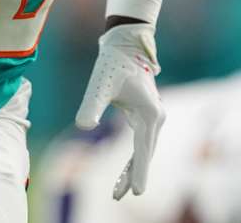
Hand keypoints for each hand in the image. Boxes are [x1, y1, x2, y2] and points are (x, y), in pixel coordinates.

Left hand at [75, 23, 164, 199]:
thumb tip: (83, 126)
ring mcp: (154, 116)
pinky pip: (142, 142)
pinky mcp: (147, 115)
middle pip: (145, 153)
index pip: (143, 150)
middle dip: (133, 175)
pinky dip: (134, 157)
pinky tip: (124, 170)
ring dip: (133, 168)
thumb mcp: (99, 85)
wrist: (125, 45)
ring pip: (144, 149)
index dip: (138, 172)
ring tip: (118, 190)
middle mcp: (157, 117)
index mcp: (149, 114)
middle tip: (117, 196)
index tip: (136, 193)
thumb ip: (91, 105)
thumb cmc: (112, 64)